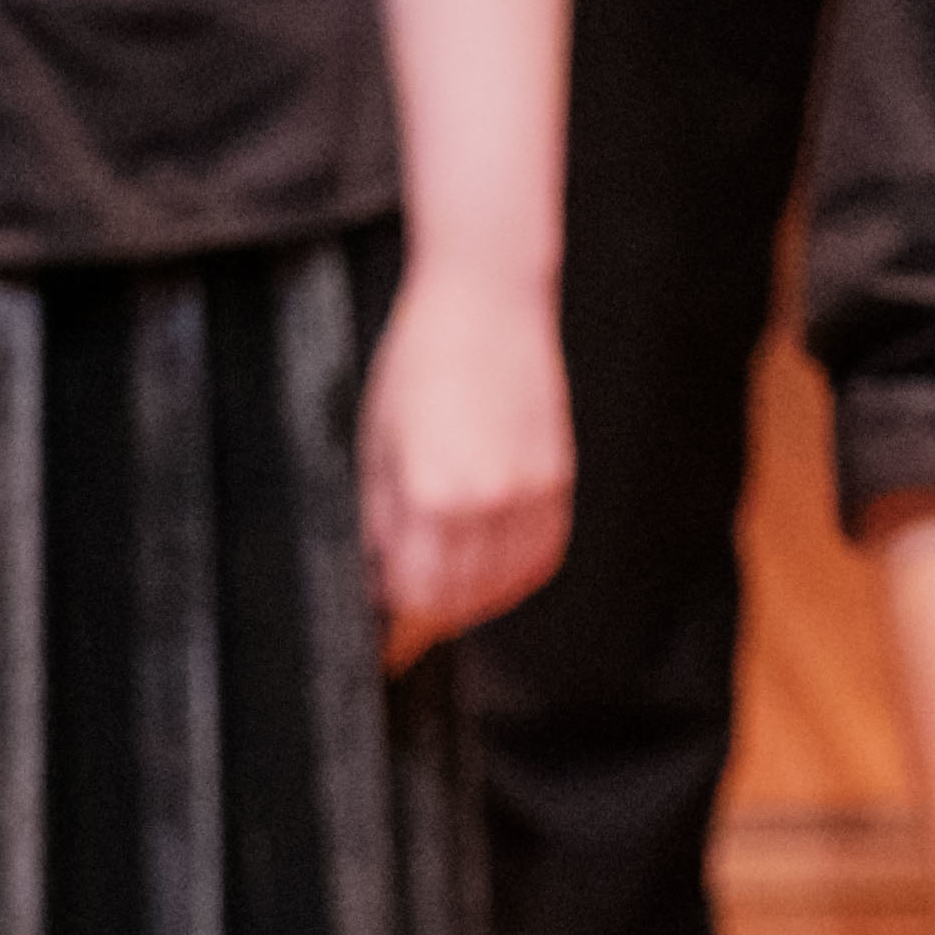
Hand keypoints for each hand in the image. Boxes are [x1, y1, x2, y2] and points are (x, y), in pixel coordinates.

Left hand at [364, 263, 575, 663]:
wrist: (488, 304)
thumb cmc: (419, 362)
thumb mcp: (375, 442)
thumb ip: (379, 518)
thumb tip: (381, 576)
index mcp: (430, 492)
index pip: (415, 593)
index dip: (394, 619)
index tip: (382, 630)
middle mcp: (488, 501)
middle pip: (460, 600)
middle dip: (428, 615)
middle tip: (404, 617)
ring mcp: (531, 493)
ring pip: (505, 586)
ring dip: (472, 601)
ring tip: (444, 593)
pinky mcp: (559, 481)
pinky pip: (540, 556)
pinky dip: (513, 575)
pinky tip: (488, 569)